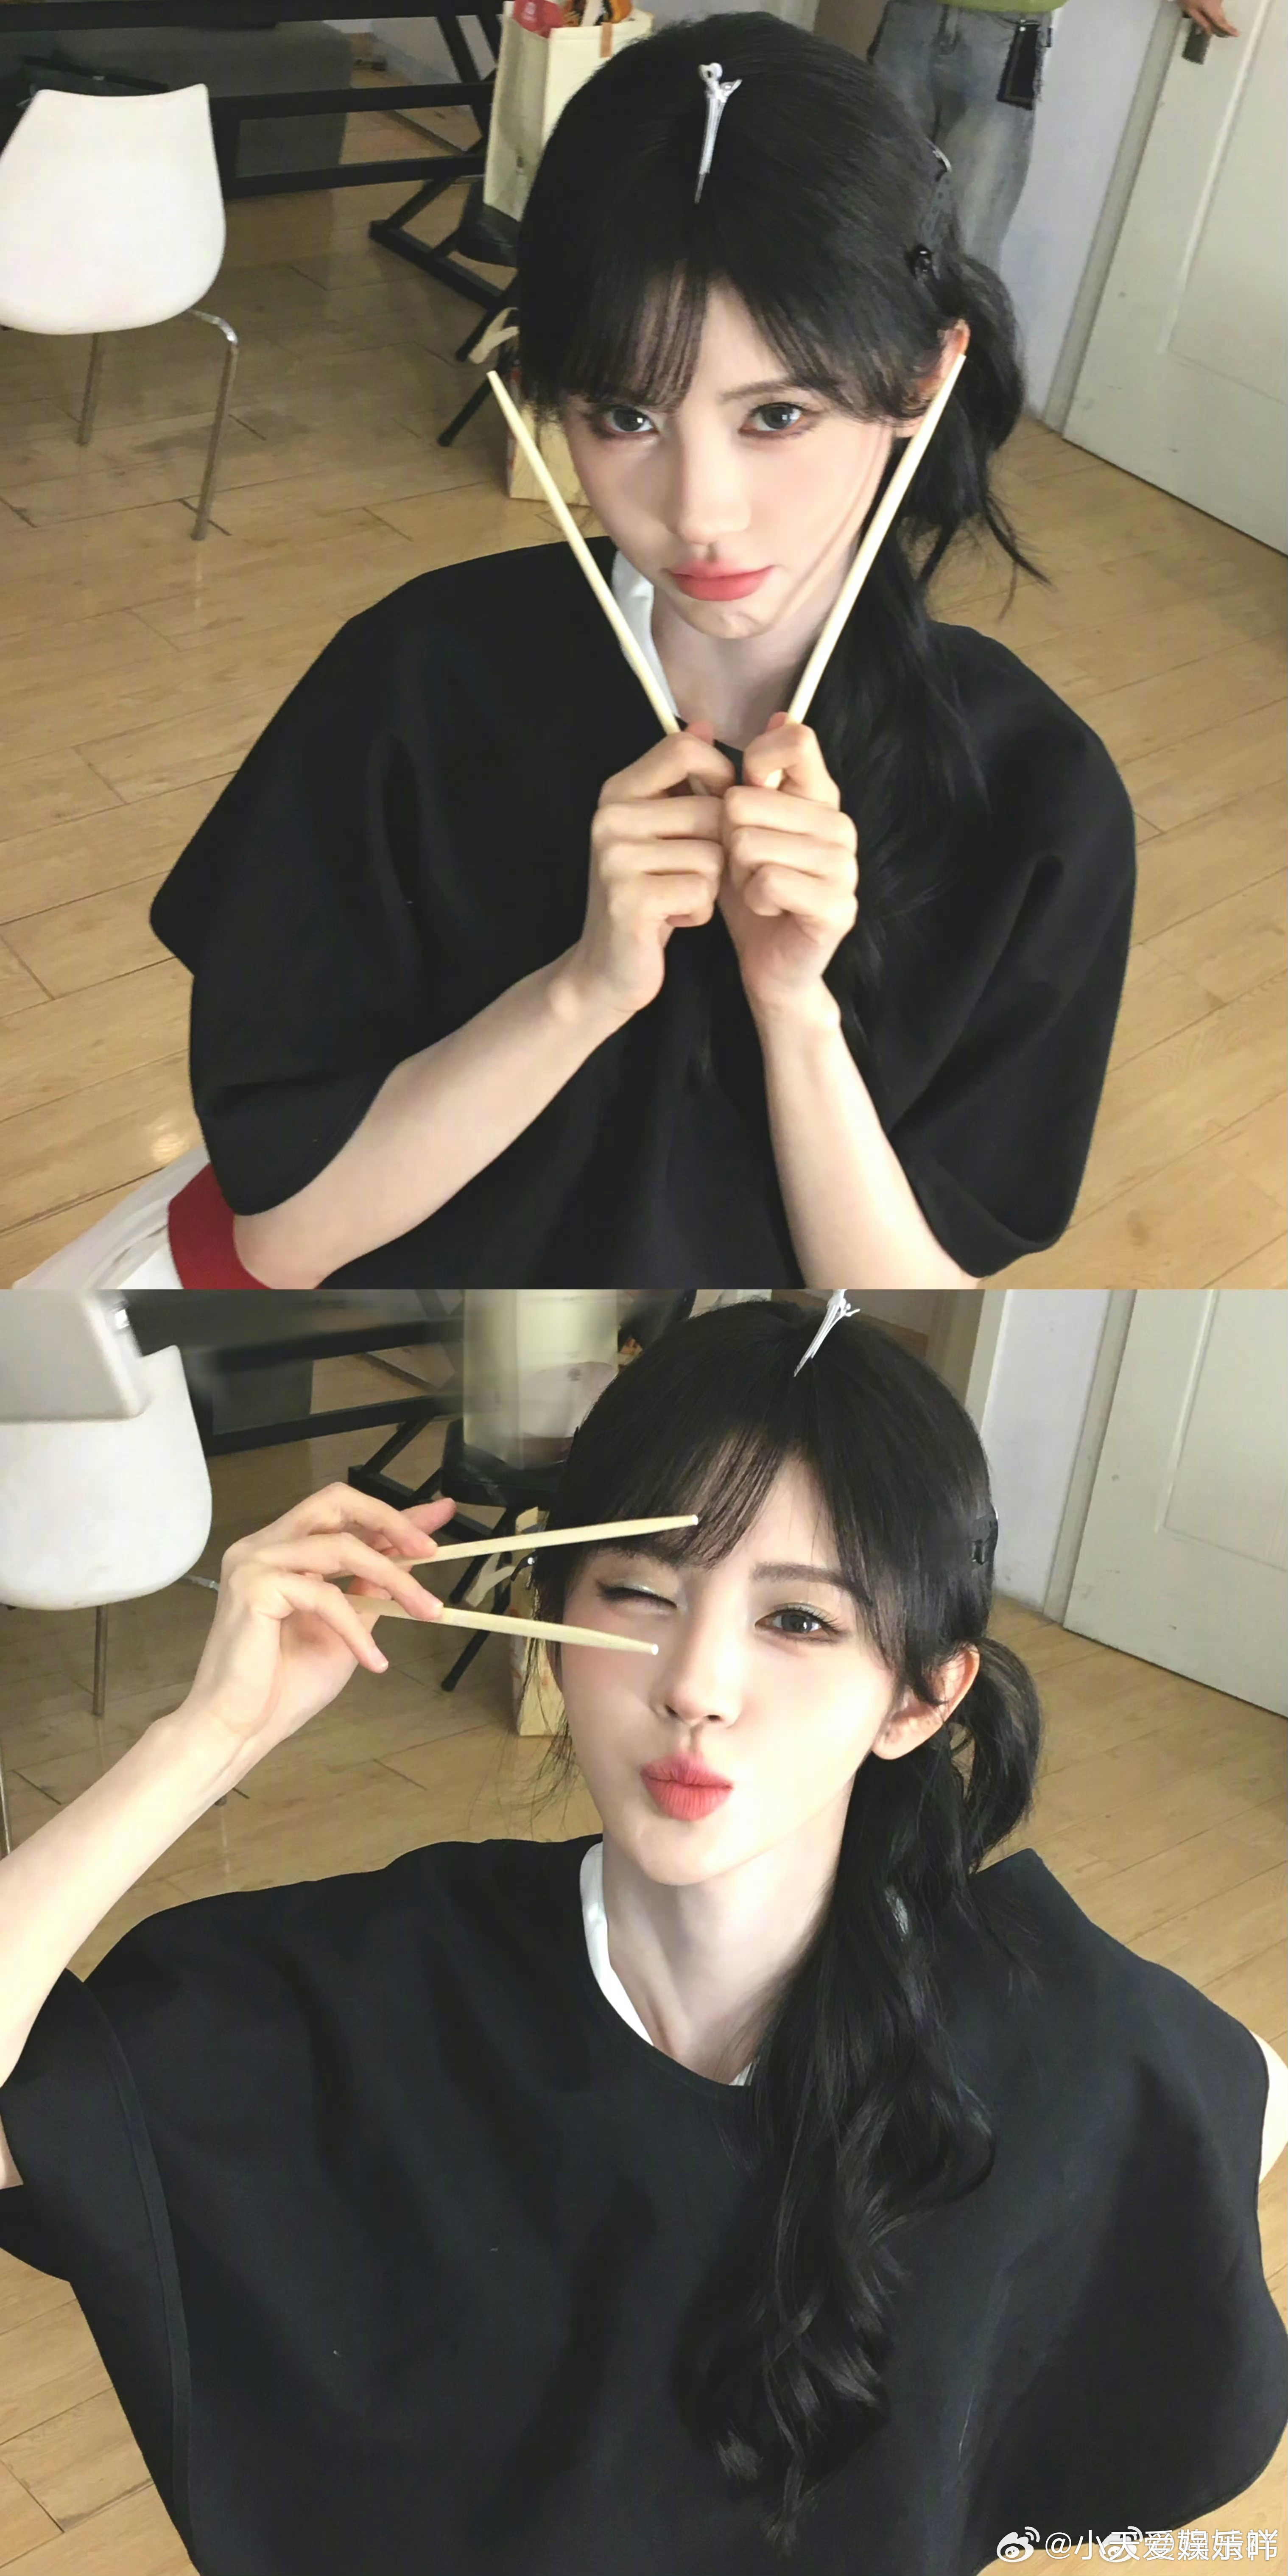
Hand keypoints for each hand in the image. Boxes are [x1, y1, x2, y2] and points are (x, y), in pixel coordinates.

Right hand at [179, 1483, 455, 1762]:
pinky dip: (357, 1629)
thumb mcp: (344, 1628)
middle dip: (391, 1521)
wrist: (238, 1728)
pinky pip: (326, 1596)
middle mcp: (264, 1545)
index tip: (440, 1512)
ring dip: (394, 1578)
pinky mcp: (253, 1586)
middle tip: (431, 1550)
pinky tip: (373, 1659)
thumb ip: (370, 1590)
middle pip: (335, 1502)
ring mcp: (255, 1561)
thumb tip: (411, 1558)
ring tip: (427, 1611)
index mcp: (283, 1551)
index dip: (394, 1513)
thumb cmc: (284, 1686)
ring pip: (341, 1547)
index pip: (343, 1515)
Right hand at [570, 726, 736, 1020]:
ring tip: (676, 899)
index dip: (719, 776)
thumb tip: (704, 721)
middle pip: (711, 809)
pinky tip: (672, 921)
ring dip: (709, 886)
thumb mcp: (659, 830)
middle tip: (684, 875)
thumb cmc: (646, 895)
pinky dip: (698, 912)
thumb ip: (679, 779)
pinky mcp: (629, 899)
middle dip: (716, 849)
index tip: (715, 811)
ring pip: (713, 854)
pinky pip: (701, 891)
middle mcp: (610, 818)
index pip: (685, 749)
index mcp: (617, 792)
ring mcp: (615, 858)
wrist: (606, 969)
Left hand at [710, 715, 858, 1020]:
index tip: (747, 798)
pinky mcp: (837, 907)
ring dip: (738, 871)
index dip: (754, 765)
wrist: (769, 963)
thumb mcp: (737, 829)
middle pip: (749, 799)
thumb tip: (778, 714)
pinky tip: (765, 908)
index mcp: (821, 797)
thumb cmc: (751, 892)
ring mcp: (844, 867)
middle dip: (730, 839)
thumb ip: (745, 776)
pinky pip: (768, 882)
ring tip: (753, 886)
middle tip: (746, 866)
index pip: (795, 741)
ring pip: (752, 843)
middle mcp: (839, 826)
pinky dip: (752, 898)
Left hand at [1174, 0, 1237, 33]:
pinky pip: (1216, 2)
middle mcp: (1218, 1)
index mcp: (1211, 8)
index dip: (1229, 29)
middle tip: (1218, 32)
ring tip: (1203, 11)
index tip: (1237, 34)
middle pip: (1220, 15)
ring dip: (1213, 13)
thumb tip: (1211, 32)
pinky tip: (1204, 5)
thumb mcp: (1190, 10)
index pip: (1221, 21)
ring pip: (1218, 8)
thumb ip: (1202, 21)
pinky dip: (1212, 6)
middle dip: (1219, 24)